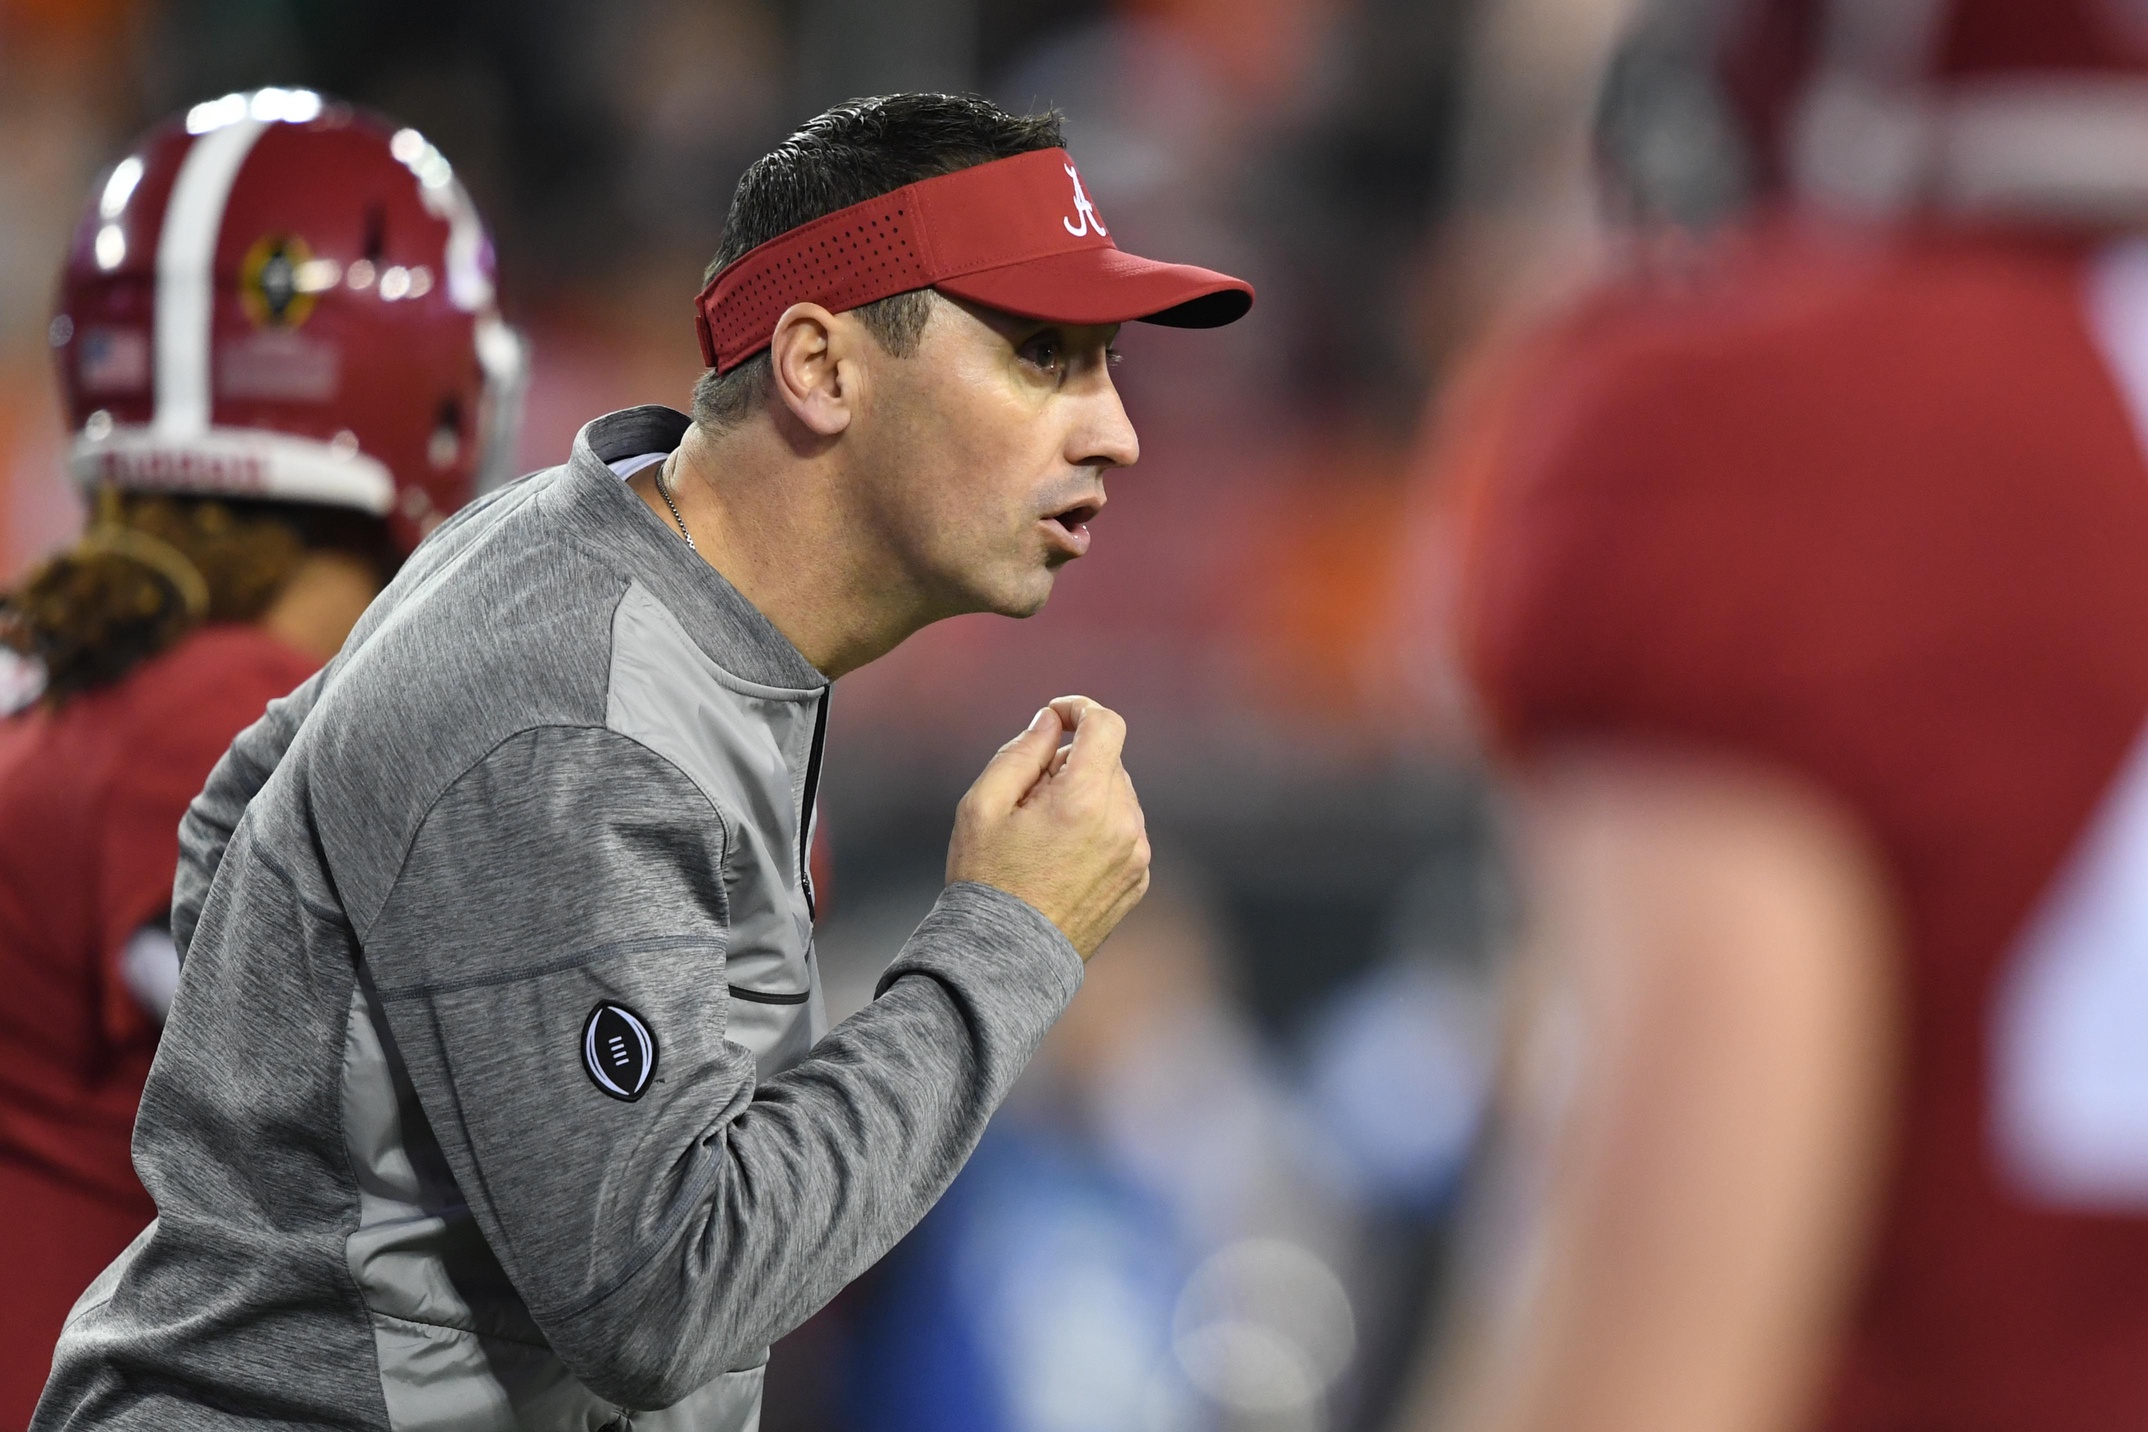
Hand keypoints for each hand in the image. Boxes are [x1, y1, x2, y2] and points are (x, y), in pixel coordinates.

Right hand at [947, 697, 1150, 959]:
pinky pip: (1124, 830)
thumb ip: (1021, 751)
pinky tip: (1062, 857)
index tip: (1055, 716)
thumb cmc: (987, 879)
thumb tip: (1050, 722)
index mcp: (1085, 800)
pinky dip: (1099, 827)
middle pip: (1108, 761)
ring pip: (1118, 795)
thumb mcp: (983, 805)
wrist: (1007, 958)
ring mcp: (1136, 855)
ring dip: (1086, 796)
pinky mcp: (1138, 879)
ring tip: (1043, 835)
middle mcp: (1123, 824)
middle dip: (1071, 763)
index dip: (1079, 709)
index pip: (1107, 725)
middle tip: (1028, 797)